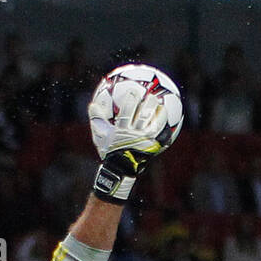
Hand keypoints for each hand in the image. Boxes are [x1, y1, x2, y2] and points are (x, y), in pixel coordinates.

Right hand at [89, 81, 171, 201]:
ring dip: (160, 114)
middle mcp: (135, 135)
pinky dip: (166, 129)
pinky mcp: (153, 148)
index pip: (127, 111)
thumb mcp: (99, 136)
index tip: (133, 91)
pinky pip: (162, 137)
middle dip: (148, 103)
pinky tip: (168, 123)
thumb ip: (96, 119)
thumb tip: (93, 104)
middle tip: (151, 95)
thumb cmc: (109, 151)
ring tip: (162, 107)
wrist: (120, 170)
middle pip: (144, 115)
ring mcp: (145, 143)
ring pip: (156, 125)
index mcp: (122, 131)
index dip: (131, 99)